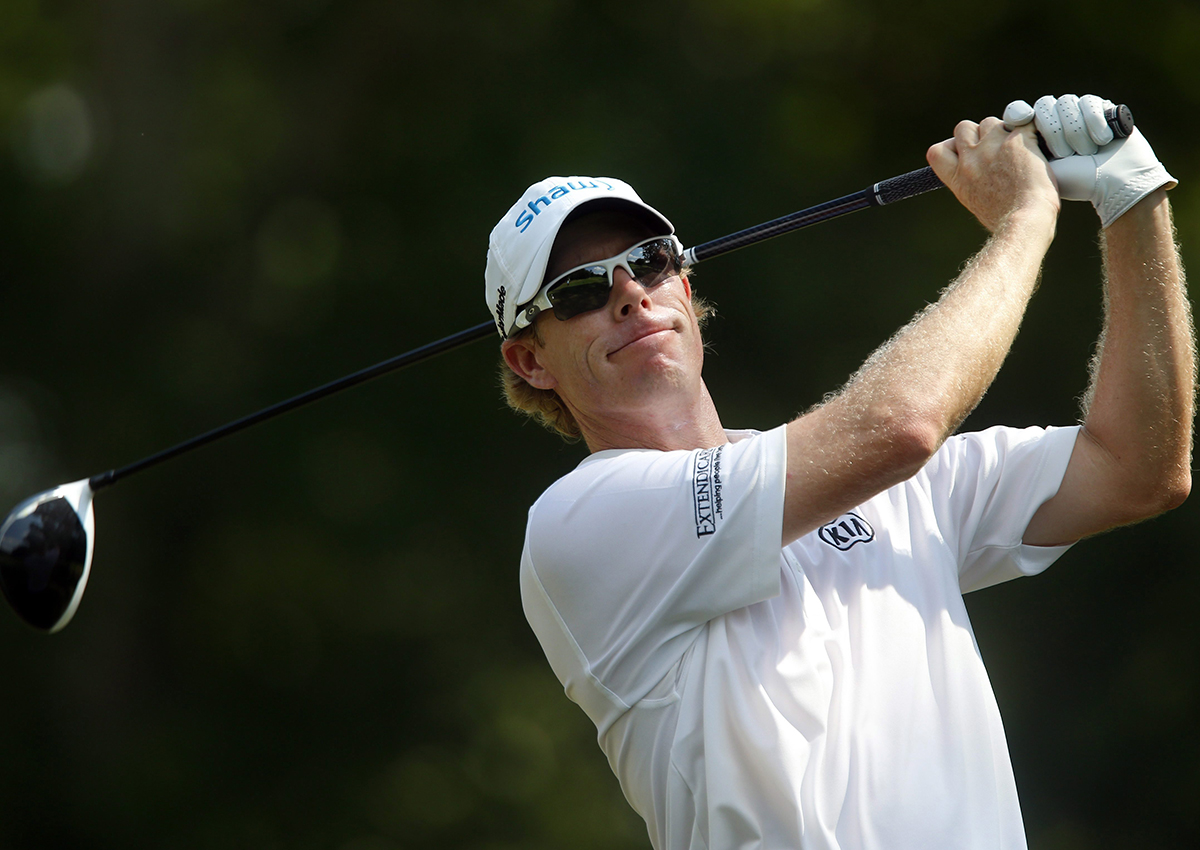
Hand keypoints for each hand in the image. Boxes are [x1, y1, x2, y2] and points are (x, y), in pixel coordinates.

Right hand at [927, 116, 1059, 231]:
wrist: (1025, 221)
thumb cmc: (1006, 219)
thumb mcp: (975, 202)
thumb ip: (971, 181)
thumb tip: (981, 174)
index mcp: (957, 178)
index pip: (936, 151)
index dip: (951, 146)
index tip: (963, 152)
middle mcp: (970, 160)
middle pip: (963, 127)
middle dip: (978, 133)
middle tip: (995, 148)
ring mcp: (992, 148)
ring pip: (991, 122)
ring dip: (1003, 130)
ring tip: (1018, 149)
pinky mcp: (1016, 141)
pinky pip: (1022, 122)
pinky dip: (1031, 130)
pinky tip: (1038, 144)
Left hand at [1003, 94, 1176, 227]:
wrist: (1112, 184)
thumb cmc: (1070, 184)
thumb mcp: (1033, 170)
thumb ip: (1008, 154)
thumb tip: (989, 137)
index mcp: (1033, 135)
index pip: (1018, 111)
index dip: (1017, 113)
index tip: (1020, 121)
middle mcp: (1054, 120)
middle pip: (1043, 105)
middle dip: (1053, 130)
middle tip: (1064, 154)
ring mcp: (1077, 113)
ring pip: (1064, 103)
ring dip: (1074, 131)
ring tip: (1084, 153)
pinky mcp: (1101, 107)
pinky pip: (1089, 102)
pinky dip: (1094, 121)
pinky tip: (1102, 140)